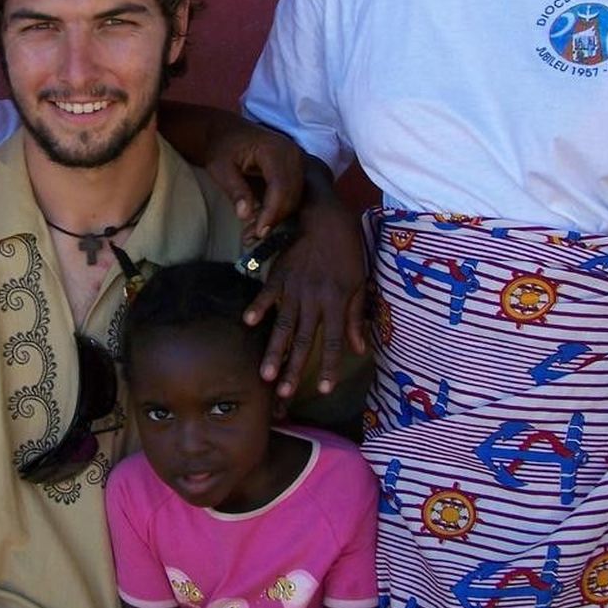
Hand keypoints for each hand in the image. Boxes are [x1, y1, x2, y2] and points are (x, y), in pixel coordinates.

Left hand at [202, 123, 303, 241]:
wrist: (228, 132)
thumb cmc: (222, 147)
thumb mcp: (220, 167)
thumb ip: (234, 189)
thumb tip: (245, 215)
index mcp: (274, 149)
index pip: (280, 186)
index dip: (272, 212)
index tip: (259, 232)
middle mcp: (293, 154)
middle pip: (292, 195)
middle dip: (274, 219)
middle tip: (253, 237)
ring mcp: (298, 161)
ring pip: (295, 198)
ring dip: (277, 217)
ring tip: (253, 232)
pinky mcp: (296, 170)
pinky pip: (294, 195)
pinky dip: (279, 210)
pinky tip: (261, 221)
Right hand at [245, 195, 367, 397]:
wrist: (325, 214)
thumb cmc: (346, 248)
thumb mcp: (358, 281)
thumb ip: (355, 316)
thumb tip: (360, 348)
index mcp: (337, 302)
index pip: (333, 342)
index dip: (329, 367)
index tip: (325, 390)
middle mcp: (314, 299)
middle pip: (303, 340)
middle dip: (294, 369)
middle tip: (284, 394)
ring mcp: (294, 287)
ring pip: (283, 325)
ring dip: (273, 351)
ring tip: (265, 374)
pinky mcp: (279, 273)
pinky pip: (267, 293)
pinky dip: (258, 307)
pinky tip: (248, 323)